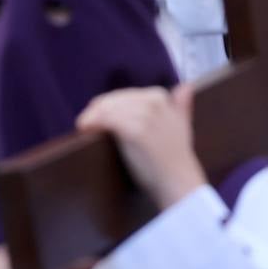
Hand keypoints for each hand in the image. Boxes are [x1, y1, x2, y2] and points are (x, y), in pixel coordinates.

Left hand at [76, 85, 205, 210]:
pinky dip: (94, 122)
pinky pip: (109, 120)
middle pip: (114, 100)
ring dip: (92, 116)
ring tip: (82, 126)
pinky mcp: (137, 130)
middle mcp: (154, 102)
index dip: (106, 104)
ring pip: (109, 108)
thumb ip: (181, 106)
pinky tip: (85, 128)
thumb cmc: (175, 158)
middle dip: (96, 109)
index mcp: (161, 97)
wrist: (178, 181)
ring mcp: (146, 115)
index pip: (125, 95)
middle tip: (83, 122)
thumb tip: (185, 87)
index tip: (93, 114)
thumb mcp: (182, 125)